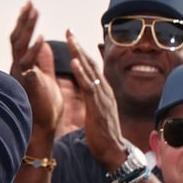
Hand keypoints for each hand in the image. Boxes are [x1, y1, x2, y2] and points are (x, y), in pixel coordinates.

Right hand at [9, 1, 63, 135]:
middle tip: (30, 3)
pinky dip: (34, 51)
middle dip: (24, 20)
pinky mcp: (26, 84)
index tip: (31, 7)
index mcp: (22, 66)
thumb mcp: (45, 78)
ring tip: (34, 13)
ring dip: (27, 29)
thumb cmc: (44, 106)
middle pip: (17, 39)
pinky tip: (42, 39)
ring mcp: (20, 75)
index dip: (25, 23)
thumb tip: (46, 45)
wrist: (41, 128)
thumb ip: (44, 62)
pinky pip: (29, 64)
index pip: (21, 40)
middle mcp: (17, 68)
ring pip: (20, 47)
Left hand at [65, 30, 125, 170]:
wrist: (113, 151)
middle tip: (69, 31)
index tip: (71, 37)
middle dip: (79, 46)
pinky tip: (74, 62)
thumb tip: (85, 86)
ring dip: (79, 54)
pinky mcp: (98, 107)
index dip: (81, 51)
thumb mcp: (94, 109)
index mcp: (102, 90)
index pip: (90, 66)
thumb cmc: (101, 132)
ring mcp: (103, 97)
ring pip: (90, 71)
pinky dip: (82, 73)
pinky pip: (89, 87)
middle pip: (90, 63)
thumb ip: (90, 96)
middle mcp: (104, 90)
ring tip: (70, 39)